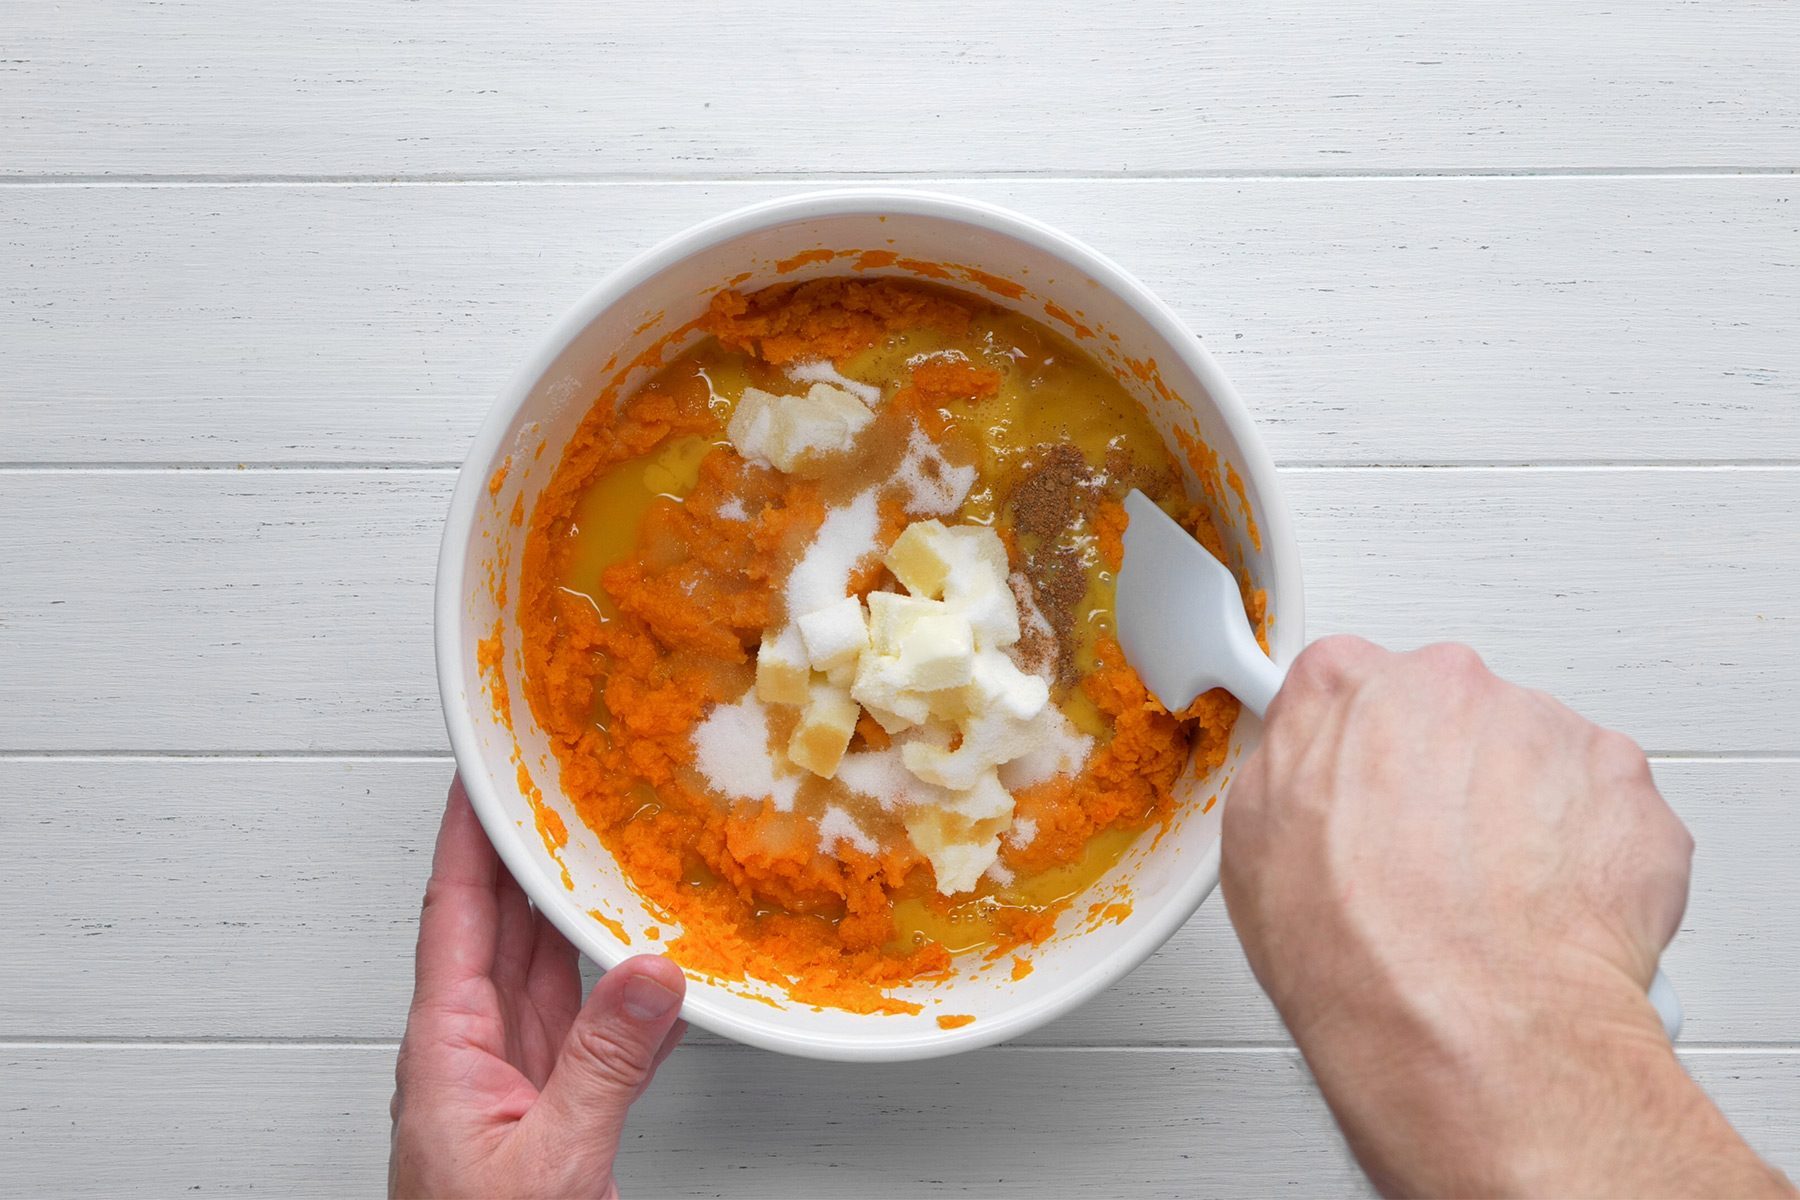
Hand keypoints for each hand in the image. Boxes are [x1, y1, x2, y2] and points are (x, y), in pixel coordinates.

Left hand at [389, 778, 686, 1198]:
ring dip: (568, 910)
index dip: (466, 838)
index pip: (452, 915)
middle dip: (522, 852)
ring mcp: (511, 1081)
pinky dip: (616, 987)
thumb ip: (604, 1066)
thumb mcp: (551, 1162)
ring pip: (542, 969)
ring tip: (600, 847)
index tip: (480, 773)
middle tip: (551, 784)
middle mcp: (472, 1053)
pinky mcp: (551, 1111)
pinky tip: (644, 963)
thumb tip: (649, 974)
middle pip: (497, 927)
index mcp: (446, 1051)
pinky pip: (584, 1026)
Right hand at [1224, 637, 1790, 1196]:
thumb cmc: (1360, 953)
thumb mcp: (1251, 848)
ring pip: (1532, 756)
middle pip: (1449, 712)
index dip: (1356, 748)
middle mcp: (1449, 686)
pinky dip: (1587, 851)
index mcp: (1346, 687)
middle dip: (1445, 775)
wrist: (1470, 1025)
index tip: (1363, 789)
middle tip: (1430, 862)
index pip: (1347, 683)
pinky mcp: (1622, 782)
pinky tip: (1548, 912)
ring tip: (1494, 903)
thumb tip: (1307, 775)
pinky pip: (1602, 805)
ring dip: (1519, 813)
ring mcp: (1544, 728)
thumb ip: (1288, 773)